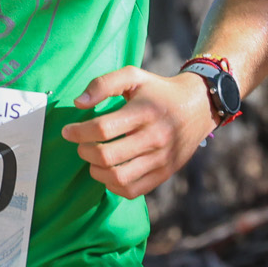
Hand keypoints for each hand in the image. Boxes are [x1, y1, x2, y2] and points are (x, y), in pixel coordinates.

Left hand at [60, 66, 216, 199]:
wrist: (199, 106)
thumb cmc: (159, 90)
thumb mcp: (134, 76)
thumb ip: (103, 84)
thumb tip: (79, 103)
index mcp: (144, 112)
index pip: (102, 128)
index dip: (78, 132)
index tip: (68, 131)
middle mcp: (154, 137)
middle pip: (107, 156)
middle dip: (84, 151)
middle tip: (81, 145)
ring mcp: (161, 158)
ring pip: (118, 177)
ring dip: (96, 171)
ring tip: (93, 160)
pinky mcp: (165, 173)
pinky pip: (133, 190)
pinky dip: (114, 186)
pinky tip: (109, 172)